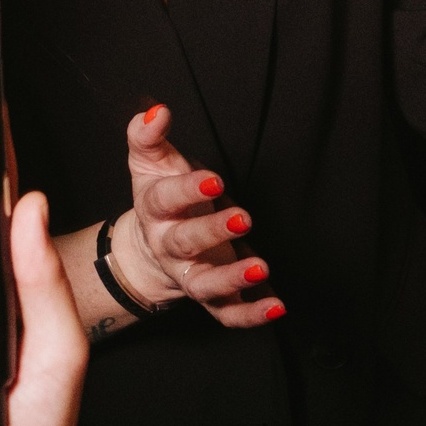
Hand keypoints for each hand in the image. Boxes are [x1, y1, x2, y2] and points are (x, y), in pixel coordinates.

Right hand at [101, 103, 280, 326]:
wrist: (150, 247)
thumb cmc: (160, 196)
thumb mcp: (150, 162)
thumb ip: (148, 135)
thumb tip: (156, 110)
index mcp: (155, 210)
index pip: (165, 199)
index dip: (188, 190)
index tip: (214, 179)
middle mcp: (170, 247)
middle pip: (185, 243)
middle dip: (213, 232)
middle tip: (243, 217)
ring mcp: (190, 275)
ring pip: (205, 285)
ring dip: (232, 279)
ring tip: (261, 267)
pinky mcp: (211, 298)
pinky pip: (227, 314)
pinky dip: (250, 315)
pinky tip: (277, 307)